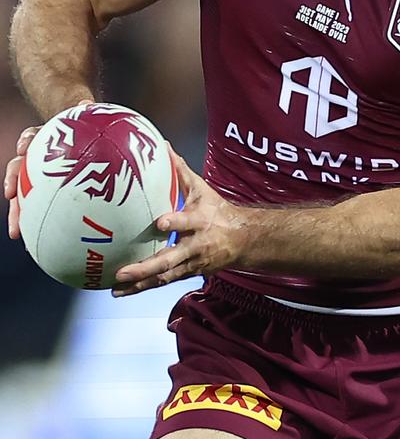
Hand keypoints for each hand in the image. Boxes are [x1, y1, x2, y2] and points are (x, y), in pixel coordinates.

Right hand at [4, 99, 92, 239]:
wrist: (81, 138)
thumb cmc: (85, 130)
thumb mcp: (85, 120)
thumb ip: (84, 114)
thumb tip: (86, 104)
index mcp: (45, 140)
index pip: (31, 137)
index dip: (26, 142)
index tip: (23, 148)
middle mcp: (36, 159)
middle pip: (19, 170)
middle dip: (12, 184)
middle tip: (9, 197)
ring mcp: (38, 178)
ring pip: (23, 195)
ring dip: (17, 212)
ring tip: (16, 232)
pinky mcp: (45, 195)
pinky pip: (37, 210)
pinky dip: (36, 225)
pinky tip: (38, 244)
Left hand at [112, 149, 246, 295]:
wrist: (243, 239)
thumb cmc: (219, 211)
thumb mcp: (202, 190)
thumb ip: (181, 171)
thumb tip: (164, 147)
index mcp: (200, 221)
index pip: (187, 221)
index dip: (176, 222)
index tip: (160, 223)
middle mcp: (196, 245)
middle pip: (171, 258)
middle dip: (147, 267)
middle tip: (123, 271)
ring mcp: (192, 262)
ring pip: (165, 276)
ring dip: (140, 284)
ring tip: (117, 287)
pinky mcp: (188, 273)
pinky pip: (164, 282)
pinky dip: (143, 288)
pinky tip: (123, 291)